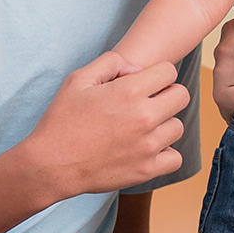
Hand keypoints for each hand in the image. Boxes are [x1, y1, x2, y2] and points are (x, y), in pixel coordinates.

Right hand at [22, 52, 189, 197]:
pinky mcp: (147, 169)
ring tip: (141, 129)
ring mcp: (148, 145)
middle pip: (181, 96)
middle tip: (146, 105)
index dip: (157, 75)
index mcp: (129, 91)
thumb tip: (137, 69)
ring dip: (164, 125)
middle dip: (166, 96)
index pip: (169, 71)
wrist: (51, 164)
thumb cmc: (62, 120)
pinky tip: (146, 150)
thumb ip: (111, 63)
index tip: (145, 85)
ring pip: (178, 127)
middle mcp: (144, 117)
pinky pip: (175, 157)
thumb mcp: (78, 79)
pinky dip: (165, 154)